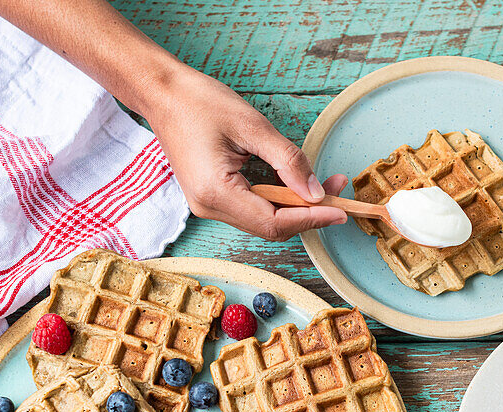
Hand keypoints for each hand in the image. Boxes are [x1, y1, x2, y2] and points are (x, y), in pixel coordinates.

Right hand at [145, 68, 346, 239]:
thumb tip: (316, 192)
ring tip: (324, 186)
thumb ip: (288, 161)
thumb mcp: (252, 126)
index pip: (274, 222)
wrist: (162, 94)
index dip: (311, 219)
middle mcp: (209, 207)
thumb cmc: (199, 103)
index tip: (340, 211)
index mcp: (216, 192)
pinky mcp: (211, 197)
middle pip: (271, 226)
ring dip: (296, 207)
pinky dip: (278, 200)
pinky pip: (252, 209)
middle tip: (338, 191)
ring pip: (263, 220)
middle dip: (308, 212)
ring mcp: (208, 205)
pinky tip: (296, 186)